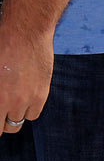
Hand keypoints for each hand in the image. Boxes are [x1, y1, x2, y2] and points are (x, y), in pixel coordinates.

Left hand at [0, 21, 53, 135]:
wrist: (25, 33)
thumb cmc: (1, 46)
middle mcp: (11, 101)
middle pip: (8, 127)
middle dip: (2, 123)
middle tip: (1, 113)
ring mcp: (28, 98)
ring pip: (20, 120)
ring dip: (15, 116)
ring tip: (11, 104)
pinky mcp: (42, 93)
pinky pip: (34, 112)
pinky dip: (28, 110)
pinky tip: (24, 98)